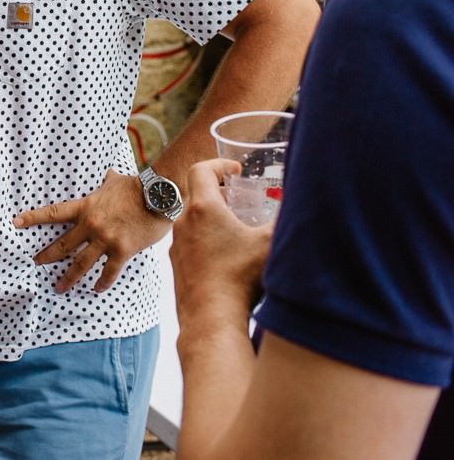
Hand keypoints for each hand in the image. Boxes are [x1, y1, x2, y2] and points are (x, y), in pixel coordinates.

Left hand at [14, 168, 171, 292]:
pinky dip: (102, 282)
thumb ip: (104, 181)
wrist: (159, 195)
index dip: (33, 217)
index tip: (16, 222)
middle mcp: (91, 224)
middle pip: (63, 244)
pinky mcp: (123, 250)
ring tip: (58, 287)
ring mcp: (106, 239)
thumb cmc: (136, 186)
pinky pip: (109, 271)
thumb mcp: (113, 180)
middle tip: (35, 263)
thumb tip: (105, 172)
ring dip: (68, 277)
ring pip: (81, 263)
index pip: (53, 213)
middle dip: (47, 255)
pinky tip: (96, 289)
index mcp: (86, 206)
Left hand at [170, 158, 272, 321]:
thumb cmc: (241, 279)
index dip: (219, 164)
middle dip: (218, 192)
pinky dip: (206, 241)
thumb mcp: (270, 243)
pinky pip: (190, 243)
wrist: (211, 319)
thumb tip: (307, 207)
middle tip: (239, 198)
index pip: (200, 169)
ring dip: (212, 219)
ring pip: (192, 221)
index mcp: (202, 209)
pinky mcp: (177, 266)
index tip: (235, 170)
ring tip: (237, 229)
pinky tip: (228, 257)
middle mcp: (183, 223)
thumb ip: (287, 221)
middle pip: (196, 195)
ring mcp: (177, 245)